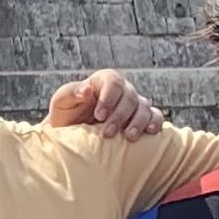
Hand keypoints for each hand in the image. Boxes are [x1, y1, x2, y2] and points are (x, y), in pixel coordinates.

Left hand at [46, 69, 164, 139]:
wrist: (73, 133)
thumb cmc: (67, 113)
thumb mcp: (62, 101)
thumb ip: (71, 92)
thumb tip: (86, 90)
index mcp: (104, 80)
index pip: (113, 82)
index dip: (109, 98)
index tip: (99, 115)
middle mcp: (123, 90)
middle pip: (129, 97)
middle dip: (120, 116)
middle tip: (108, 133)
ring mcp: (135, 104)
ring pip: (144, 108)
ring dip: (138, 122)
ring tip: (129, 137)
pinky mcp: (143, 118)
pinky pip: (156, 117)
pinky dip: (155, 123)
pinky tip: (150, 132)